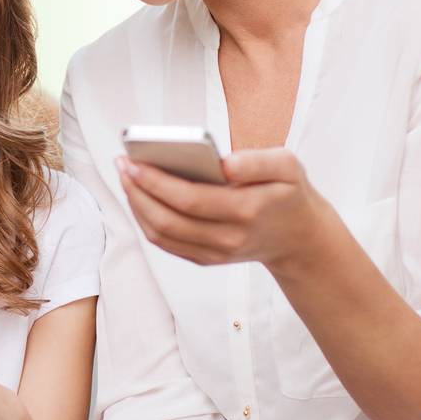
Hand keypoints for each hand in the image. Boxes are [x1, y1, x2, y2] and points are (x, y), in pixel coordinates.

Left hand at [116, 147, 332, 269]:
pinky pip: (166, 243)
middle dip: (138, 191)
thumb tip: (224, 163)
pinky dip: (145, 220)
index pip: (190, 199)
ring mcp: (216, 252)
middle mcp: (229, 237)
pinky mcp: (206, 258)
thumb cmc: (288, 192)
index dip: (156, 182)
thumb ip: (258, 161)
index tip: (134, 161)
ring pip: (162, 235)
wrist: (299, 237)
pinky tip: (138, 195)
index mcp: (247, 210)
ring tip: (125, 176)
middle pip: (168, 220)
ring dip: (136, 206)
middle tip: (121, 164)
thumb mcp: (288, 166)